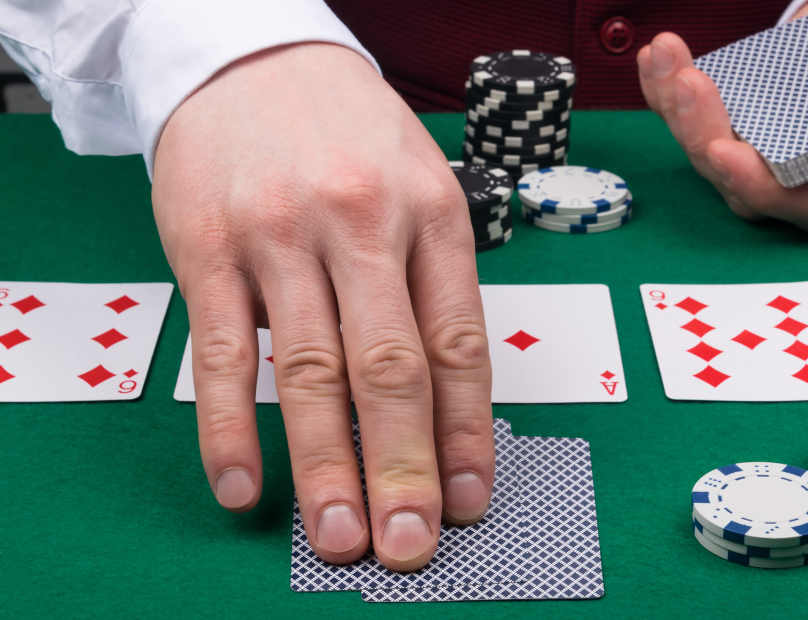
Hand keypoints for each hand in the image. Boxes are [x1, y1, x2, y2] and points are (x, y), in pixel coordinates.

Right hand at [152, 43, 494, 570]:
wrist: (253, 57)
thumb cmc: (350, 134)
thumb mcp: (420, 185)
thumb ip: (432, 283)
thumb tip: (445, 401)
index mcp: (433, 214)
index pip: (458, 343)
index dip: (465, 432)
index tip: (468, 499)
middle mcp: (362, 225)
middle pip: (391, 368)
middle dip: (404, 466)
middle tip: (409, 543)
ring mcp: (281, 237)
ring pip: (310, 370)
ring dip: (326, 465)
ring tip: (340, 534)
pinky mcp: (208, 246)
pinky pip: (223, 351)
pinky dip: (231, 426)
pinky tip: (243, 484)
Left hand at [637, 0, 807, 229]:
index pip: (801, 204)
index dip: (760, 189)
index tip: (727, 153)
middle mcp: (800, 166)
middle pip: (738, 180)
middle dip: (704, 136)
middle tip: (691, 84)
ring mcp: (761, 142)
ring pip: (705, 149)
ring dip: (677, 111)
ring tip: (668, 57)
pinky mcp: (734, 113)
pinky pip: (689, 115)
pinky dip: (662, 90)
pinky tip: (654, 57)